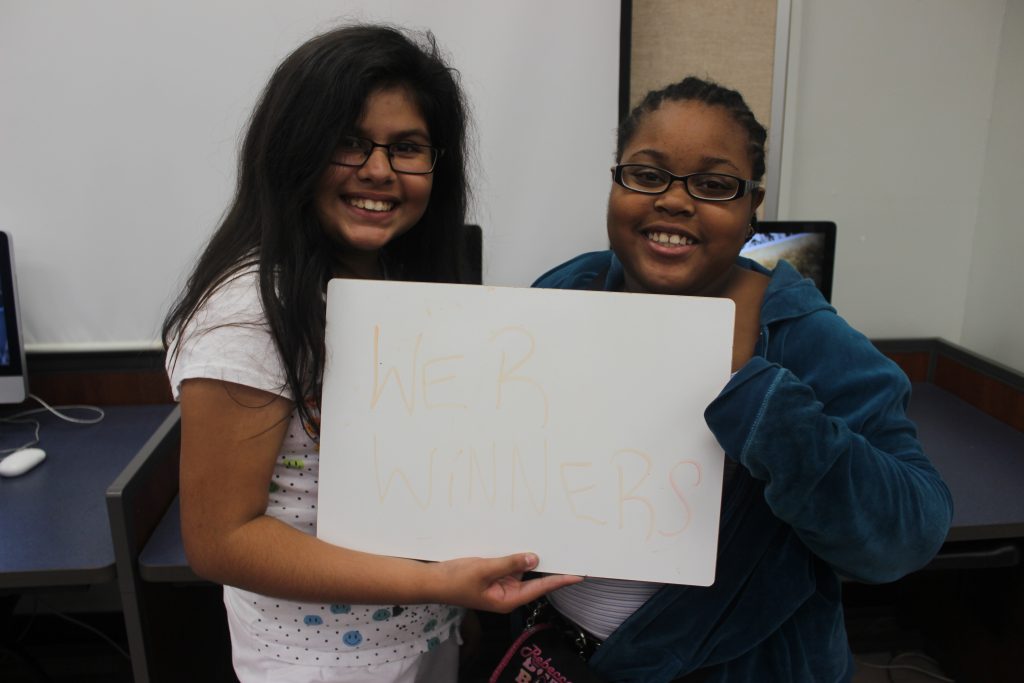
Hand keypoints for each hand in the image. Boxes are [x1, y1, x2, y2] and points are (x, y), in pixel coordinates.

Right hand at [432, 553, 581, 613]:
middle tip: (569, 551)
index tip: (578, 575)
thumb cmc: (455, 580)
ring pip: (522, 568)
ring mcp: (500, 583)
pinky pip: (510, 563)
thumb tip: (534, 558)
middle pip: (534, 578)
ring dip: (530, 556)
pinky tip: (523, 540)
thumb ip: (509, 563)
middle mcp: (507, 593)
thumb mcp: (484, 569)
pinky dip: (516, 554)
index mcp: (507, 599)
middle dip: (548, 565)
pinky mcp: (493, 573)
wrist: (432, 581)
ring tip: (549, 540)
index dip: (560, 581)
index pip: (540, 589)